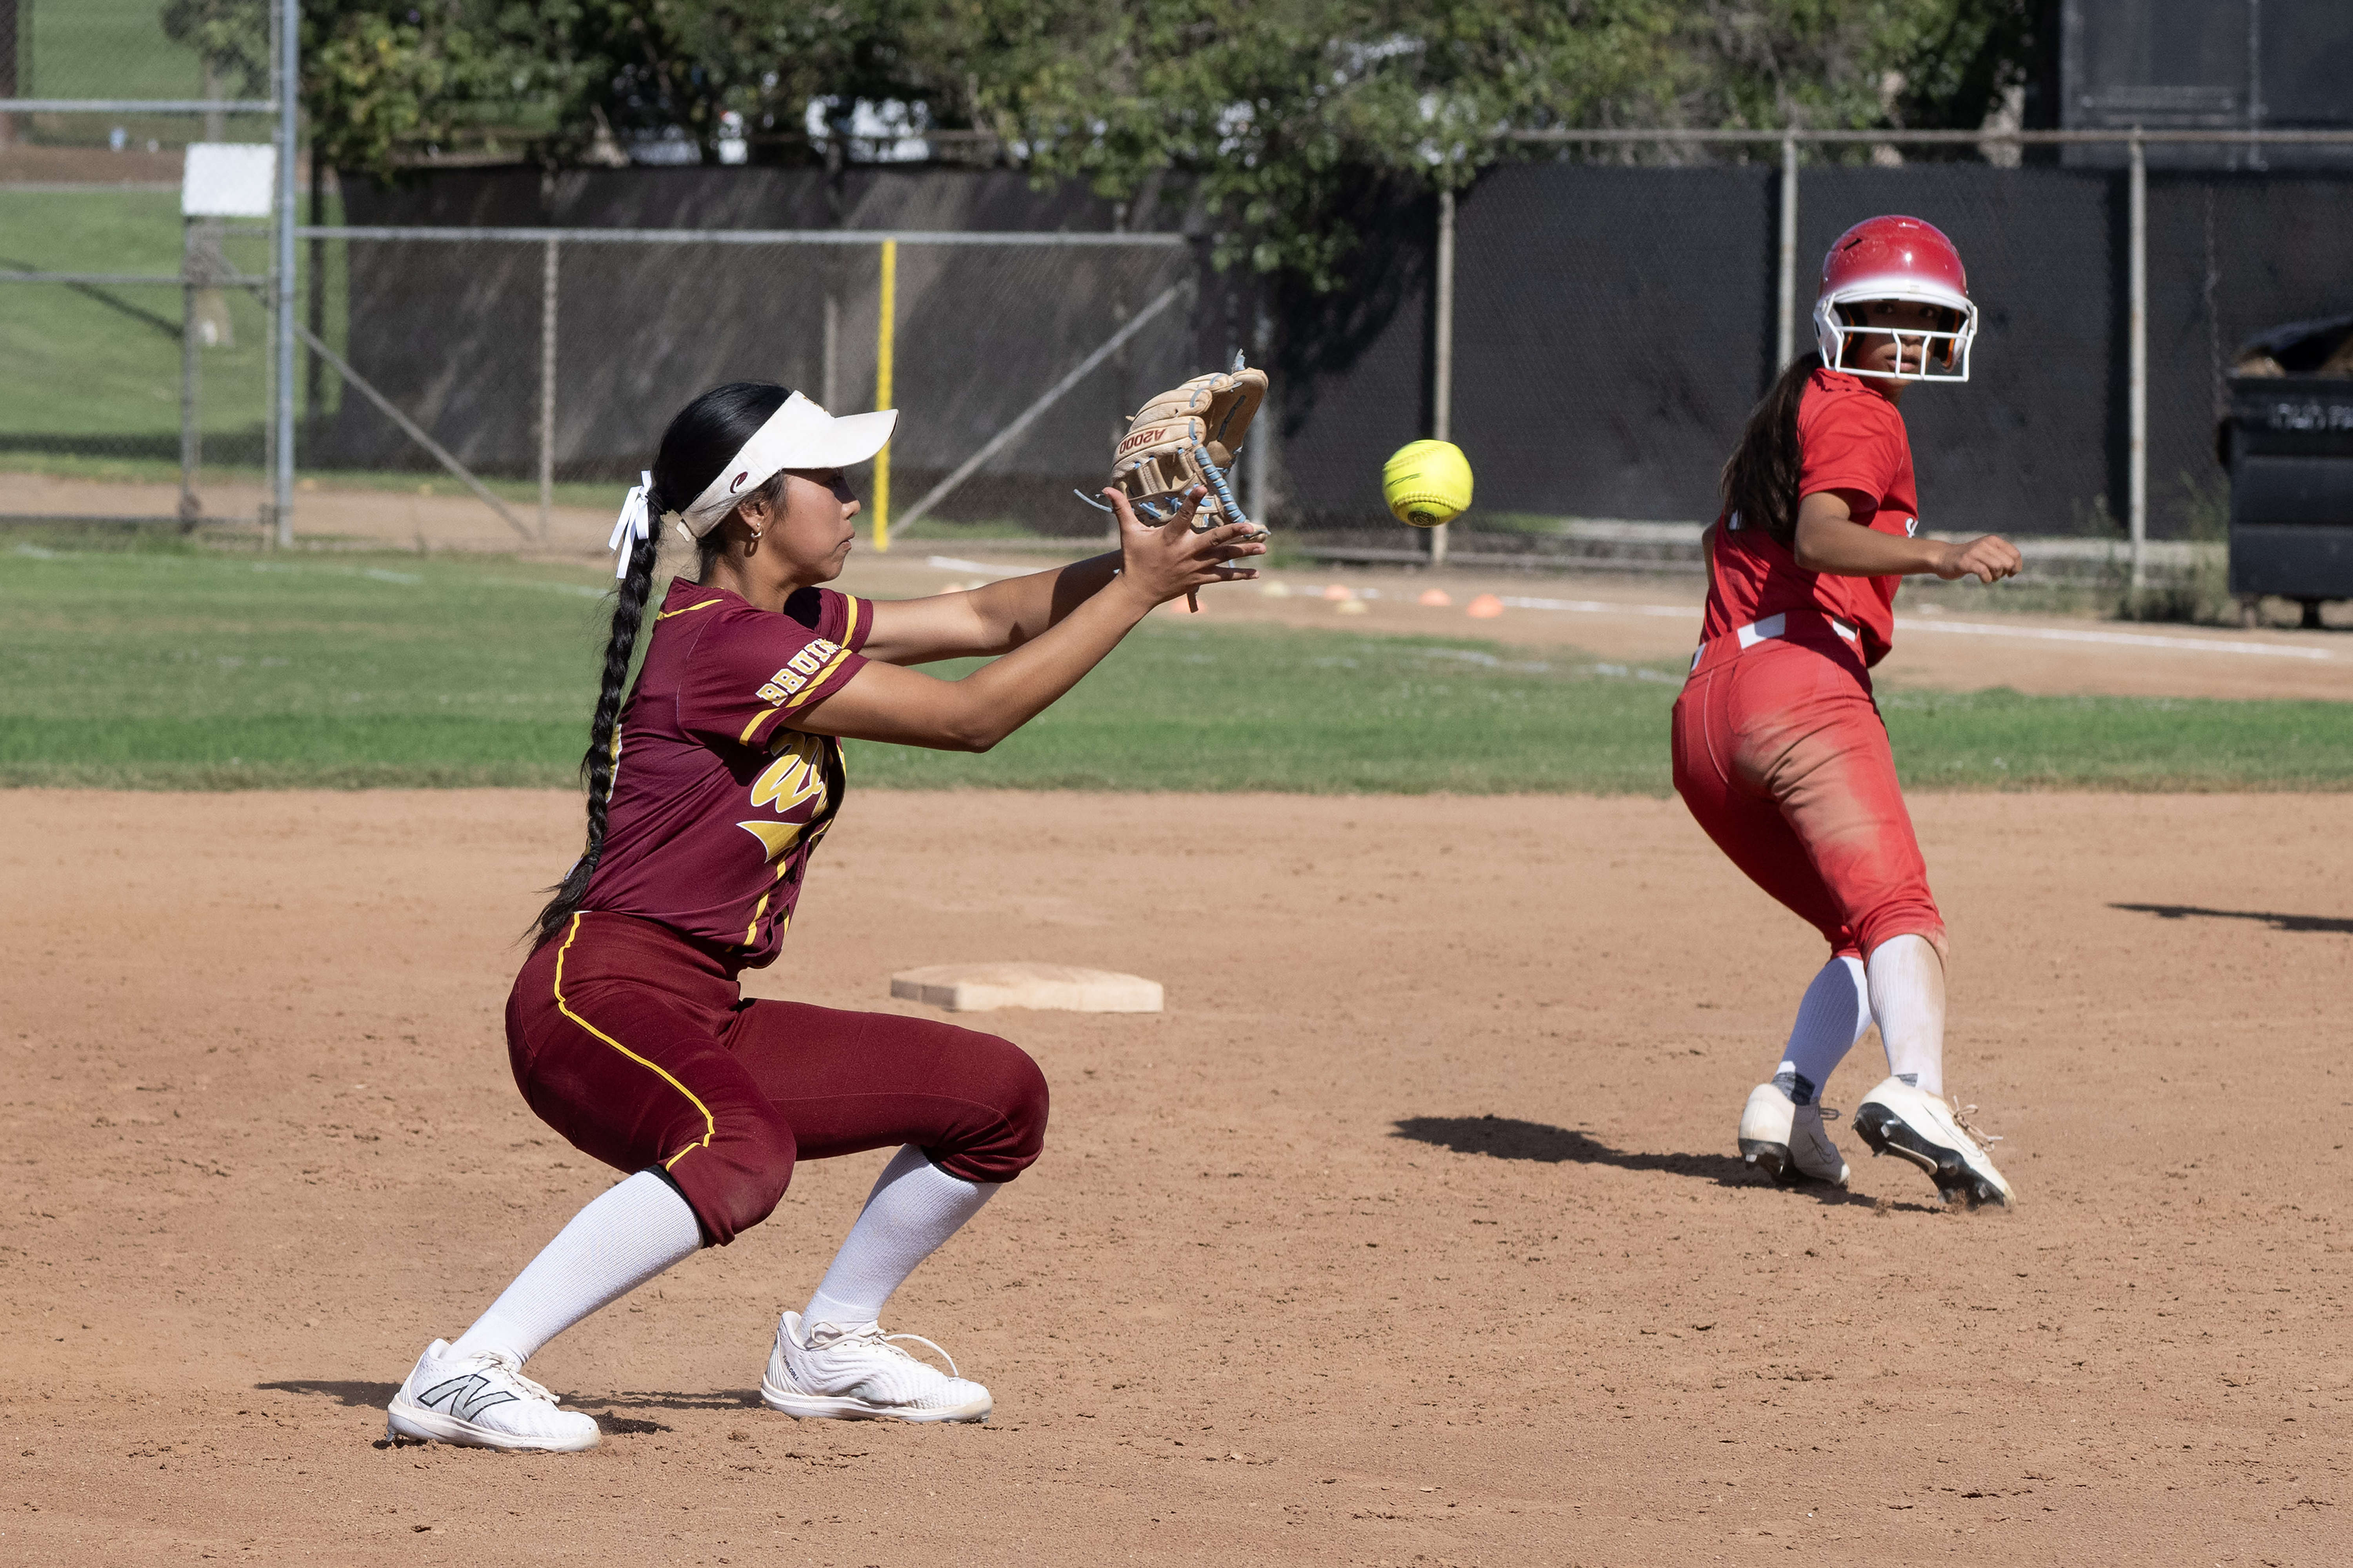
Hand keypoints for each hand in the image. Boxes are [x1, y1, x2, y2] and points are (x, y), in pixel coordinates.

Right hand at [1106, 483, 1264, 611]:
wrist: (1137, 591)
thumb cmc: (1134, 559)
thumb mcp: (1128, 533)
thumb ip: (1121, 509)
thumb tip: (1106, 488)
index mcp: (1170, 537)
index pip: (1183, 516)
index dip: (1192, 501)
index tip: (1202, 488)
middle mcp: (1186, 552)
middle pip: (1213, 540)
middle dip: (1233, 533)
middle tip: (1250, 526)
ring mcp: (1195, 567)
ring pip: (1223, 558)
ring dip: (1244, 553)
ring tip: (1263, 547)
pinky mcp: (1199, 580)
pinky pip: (1223, 577)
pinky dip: (1239, 575)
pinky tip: (1256, 573)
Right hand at [1932, 534, 2021, 583]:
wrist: (1943, 557)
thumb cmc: (1968, 558)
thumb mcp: (1986, 552)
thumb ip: (2001, 555)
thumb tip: (2015, 568)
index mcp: (1993, 540)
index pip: (2015, 554)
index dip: (2016, 567)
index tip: (2010, 574)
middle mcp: (1985, 544)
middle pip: (2008, 562)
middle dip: (2005, 573)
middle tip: (1998, 576)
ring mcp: (1975, 552)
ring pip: (1998, 566)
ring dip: (1996, 577)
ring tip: (1990, 578)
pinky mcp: (1966, 562)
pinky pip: (1984, 572)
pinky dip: (1986, 580)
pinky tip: (1983, 580)